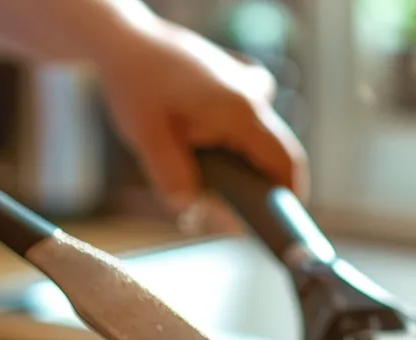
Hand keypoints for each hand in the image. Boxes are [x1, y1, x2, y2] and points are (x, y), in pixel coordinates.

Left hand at [96, 22, 306, 232]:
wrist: (125, 41)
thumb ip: (170, 175)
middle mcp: (253, 95)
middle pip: (275, 151)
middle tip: (228, 211)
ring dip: (243, 160)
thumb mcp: (146, 136)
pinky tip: (203, 139)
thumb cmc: (136, 83)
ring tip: (204, 171)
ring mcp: (247, 84)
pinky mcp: (237, 78)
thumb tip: (188, 208)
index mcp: (240, 112)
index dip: (289, 195)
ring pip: (260, 135)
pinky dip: (236, 136)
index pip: (284, 162)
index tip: (282, 221)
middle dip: (258, 184)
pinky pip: (250, 116)